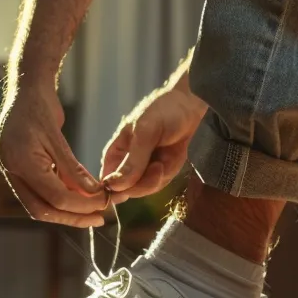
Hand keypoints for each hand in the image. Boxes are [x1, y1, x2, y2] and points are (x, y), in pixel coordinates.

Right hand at [0, 87, 106, 226]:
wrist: (23, 87)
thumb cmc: (40, 104)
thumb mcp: (57, 136)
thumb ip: (72, 168)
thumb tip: (93, 195)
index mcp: (19, 161)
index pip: (53, 197)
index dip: (81, 205)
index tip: (104, 205)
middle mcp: (11, 170)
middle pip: (41, 209)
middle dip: (71, 217)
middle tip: (98, 218)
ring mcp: (11, 170)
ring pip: (38, 204)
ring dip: (66, 210)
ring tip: (93, 210)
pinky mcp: (17, 168)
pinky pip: (37, 191)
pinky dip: (58, 195)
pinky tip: (79, 195)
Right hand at [101, 83, 207, 203]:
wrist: (190, 106)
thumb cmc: (163, 111)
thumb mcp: (146, 132)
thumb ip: (133, 160)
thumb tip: (114, 185)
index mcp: (115, 153)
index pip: (106, 181)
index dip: (113, 191)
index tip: (127, 189)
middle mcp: (126, 164)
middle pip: (126, 190)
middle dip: (143, 183)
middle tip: (157, 168)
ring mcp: (145, 169)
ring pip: (145, 190)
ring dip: (157, 178)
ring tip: (164, 161)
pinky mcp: (161, 172)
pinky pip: (160, 184)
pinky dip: (168, 174)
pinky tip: (171, 159)